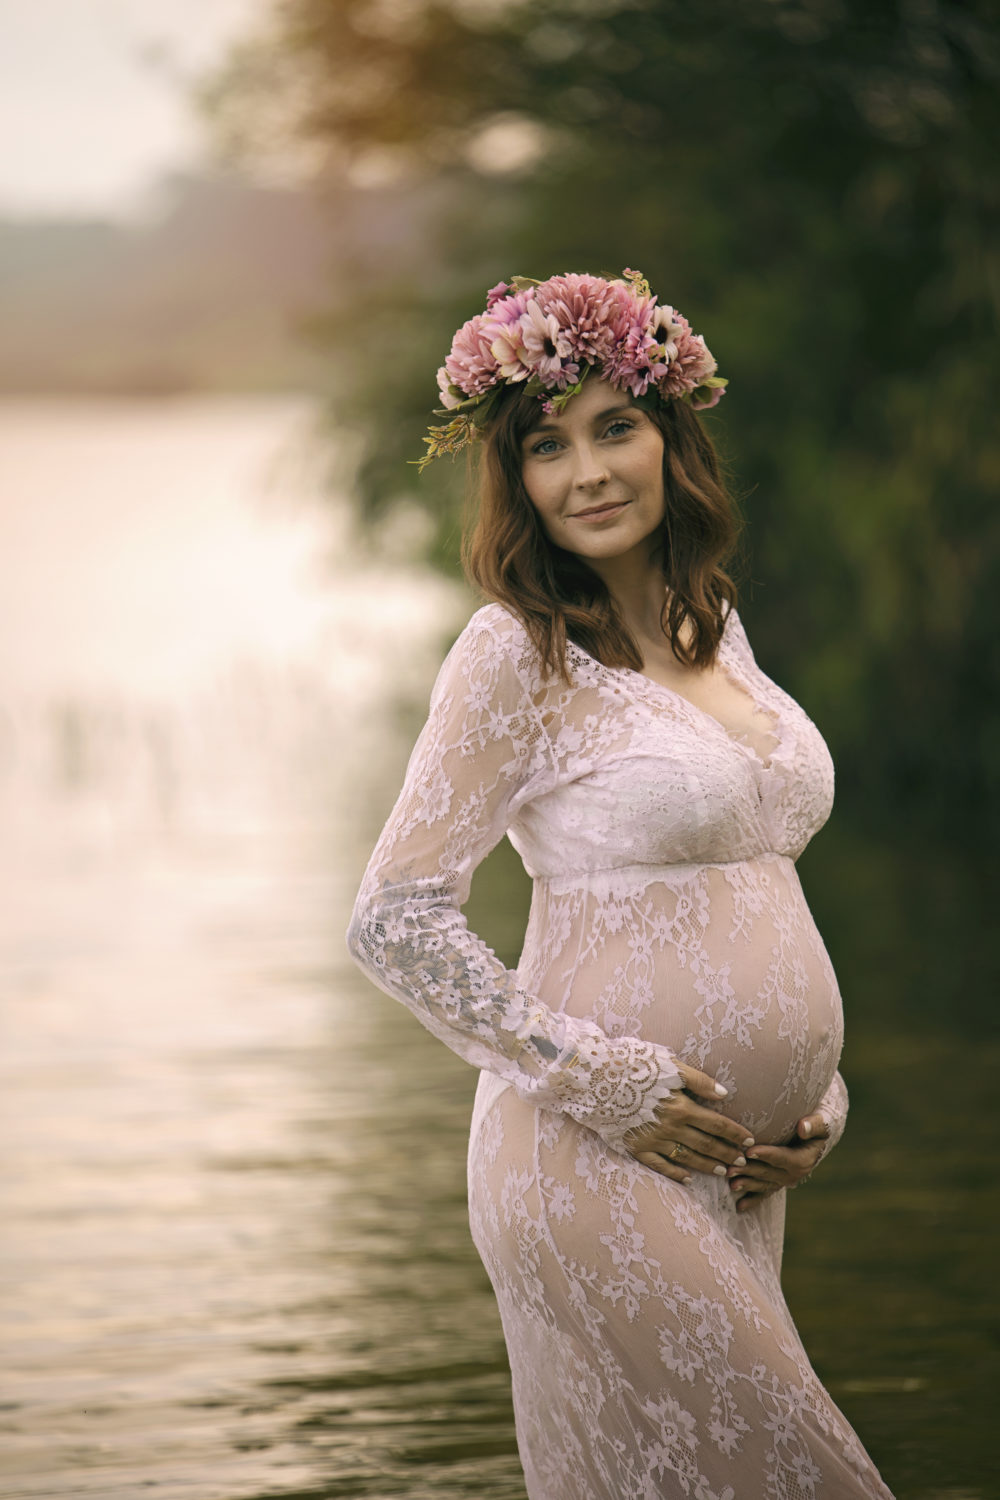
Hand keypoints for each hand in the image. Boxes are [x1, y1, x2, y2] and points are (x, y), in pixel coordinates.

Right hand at [624, 1063, 755, 1184]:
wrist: (594, 1080)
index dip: (734, 1133)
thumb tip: (723, 1094)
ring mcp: (653, 1141)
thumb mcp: (668, 1065)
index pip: (716, 1124)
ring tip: (724, 1172)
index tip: (749, 1141)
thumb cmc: (632, 1065)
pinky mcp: (635, 1148)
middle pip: (706, 1144)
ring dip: (707, 1166)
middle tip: (743, 1162)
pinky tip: (687, 1179)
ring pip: (687, 1158)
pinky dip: (675, 1174)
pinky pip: (659, 1166)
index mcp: (681, 1107)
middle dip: (726, 1153)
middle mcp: (670, 1128)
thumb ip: (697, 1080)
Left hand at [726, 1111, 829, 1212]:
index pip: (783, 1158)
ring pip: (764, 1184)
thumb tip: (802, 1128)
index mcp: (804, 1159)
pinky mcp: (777, 1182)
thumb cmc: (816, 1125)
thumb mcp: (822, 1122)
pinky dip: (752, 1200)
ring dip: (747, 1185)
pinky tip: (739, 1207)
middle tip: (730, 1169)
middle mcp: (794, 1174)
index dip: (766, 1155)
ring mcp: (785, 1181)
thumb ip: (815, 1124)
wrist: (817, 1137)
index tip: (749, 1152)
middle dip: (749, 1171)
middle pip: (769, 1173)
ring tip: (731, 1185)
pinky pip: (765, 1193)